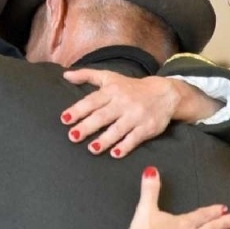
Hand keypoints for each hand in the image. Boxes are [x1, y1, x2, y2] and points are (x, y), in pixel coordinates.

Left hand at [60, 71, 218, 158]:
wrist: (164, 94)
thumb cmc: (131, 87)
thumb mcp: (110, 77)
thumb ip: (87, 75)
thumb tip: (66, 75)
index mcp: (112, 91)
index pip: (92, 101)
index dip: (78, 110)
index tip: (65, 119)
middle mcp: (124, 103)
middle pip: (103, 116)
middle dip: (87, 127)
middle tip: (73, 137)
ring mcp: (136, 116)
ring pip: (118, 129)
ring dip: (105, 139)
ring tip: (92, 148)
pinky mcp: (148, 127)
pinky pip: (135, 138)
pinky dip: (126, 146)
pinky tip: (115, 153)